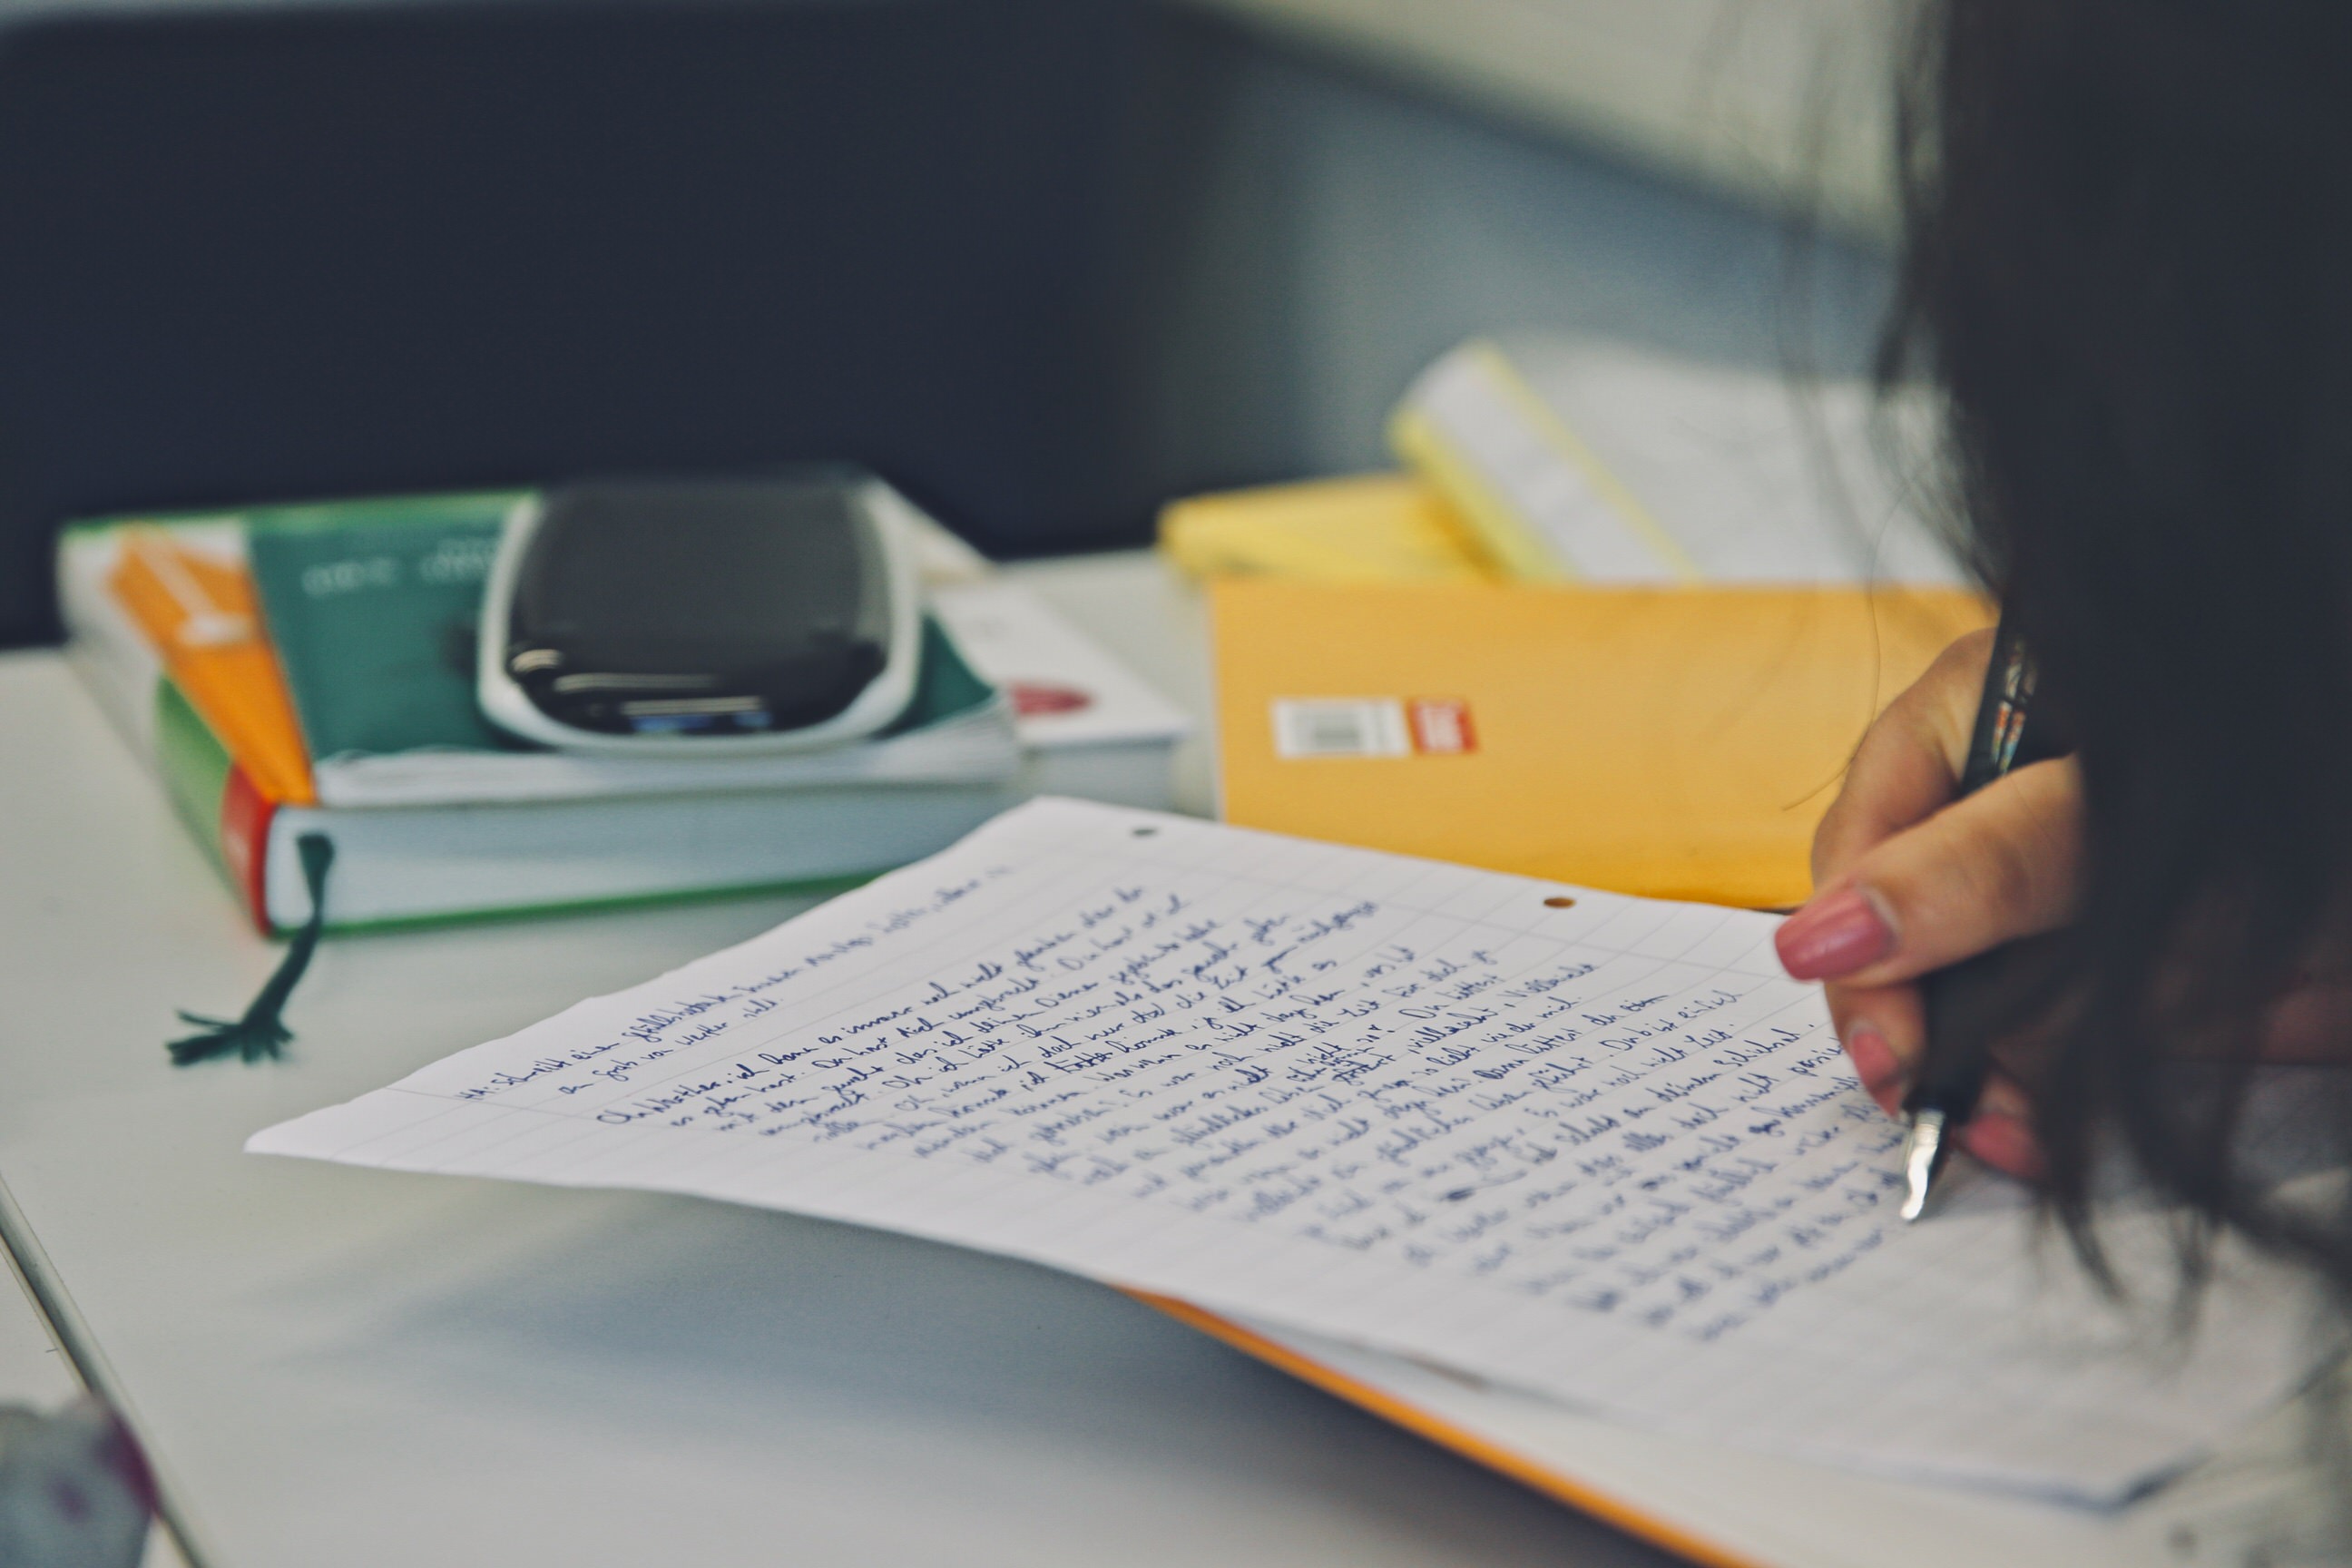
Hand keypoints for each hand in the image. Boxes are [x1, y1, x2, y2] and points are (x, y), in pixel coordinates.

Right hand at [1773, 630, 2081, 1177]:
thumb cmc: (2262, 771)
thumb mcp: (2108, 803)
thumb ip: (1978, 866)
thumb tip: (1818, 943)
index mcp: (1967, 727)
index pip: (1858, 850)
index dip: (1857, 948)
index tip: (1884, 1046)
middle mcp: (1990, 820)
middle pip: (1890, 944)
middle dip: (1910, 1030)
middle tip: (1923, 1101)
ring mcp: (2046, 909)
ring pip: (1955, 1011)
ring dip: (1977, 1084)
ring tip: (2014, 1136)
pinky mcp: (2106, 987)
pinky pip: (2031, 1058)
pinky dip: (2035, 1110)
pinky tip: (2032, 1141)